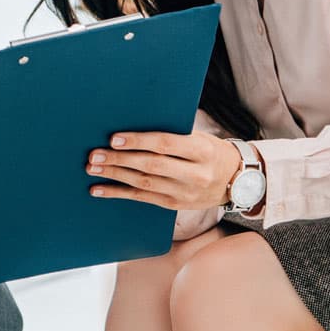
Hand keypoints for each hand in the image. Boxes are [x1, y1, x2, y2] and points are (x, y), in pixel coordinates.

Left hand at [87, 124, 243, 211]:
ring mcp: (184, 193)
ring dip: (115, 175)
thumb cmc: (212, 152)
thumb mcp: (201, 138)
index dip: (138, 141)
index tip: (114, 138)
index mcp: (202, 151)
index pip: (166, 144)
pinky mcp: (175, 205)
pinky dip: (118, 193)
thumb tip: (134, 125)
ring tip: (93, 168)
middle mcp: (195, 174)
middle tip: (95, 154)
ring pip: (143, 183)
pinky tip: (100, 189)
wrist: (236, 181)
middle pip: (151, 165)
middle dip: (120, 159)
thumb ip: (174, 134)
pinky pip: (142, 199)